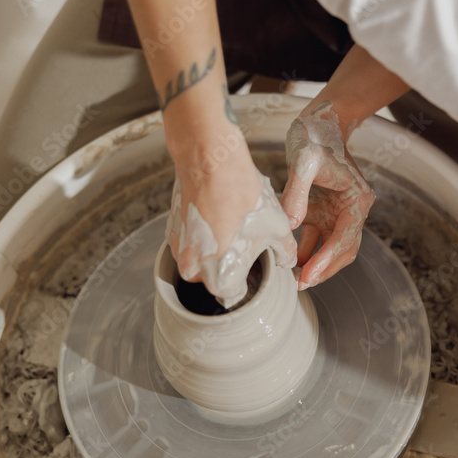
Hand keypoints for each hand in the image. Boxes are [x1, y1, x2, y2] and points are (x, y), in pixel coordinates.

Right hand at [167, 146, 296, 307]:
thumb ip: (284, 253)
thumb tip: (285, 260)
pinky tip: (218, 213)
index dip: (247, 281)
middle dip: (229, 265)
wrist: (212, 162)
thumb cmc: (244, 199)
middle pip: (214, 278)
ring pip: (199, 259)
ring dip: (214, 249)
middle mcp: (194, 270)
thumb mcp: (278, 230)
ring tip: (231, 225)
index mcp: (220, 279)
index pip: (234, 295)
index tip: (253, 269)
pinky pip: (189, 240)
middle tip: (244, 244)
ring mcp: (178, 249)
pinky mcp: (172, 227)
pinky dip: (202, 232)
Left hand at [281, 101, 375, 289]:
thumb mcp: (303, 160)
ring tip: (293, 279)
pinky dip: (304, 252)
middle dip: (323, 269)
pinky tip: (287, 261)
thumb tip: (291, 225)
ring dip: (314, 265)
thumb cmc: (317, 135)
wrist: (320, 120)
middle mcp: (351, 210)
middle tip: (300, 284)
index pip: (344, 238)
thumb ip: (297, 193)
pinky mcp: (321, 213)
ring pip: (330, 250)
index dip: (326, 259)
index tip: (307, 275)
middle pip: (342, 251)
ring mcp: (336, 214)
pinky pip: (316, 240)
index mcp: (356, 200)